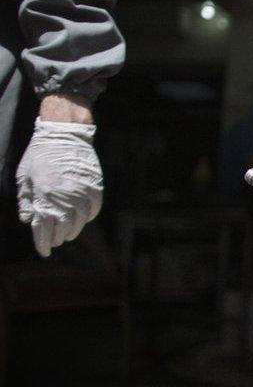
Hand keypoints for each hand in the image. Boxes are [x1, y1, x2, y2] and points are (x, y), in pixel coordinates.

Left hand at [16, 110, 103, 256]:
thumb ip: (26, 201)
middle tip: (55, 241)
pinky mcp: (95, 187)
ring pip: (80, 221)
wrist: (63, 134)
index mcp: (43, 195)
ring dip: (74, 230)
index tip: (44, 251)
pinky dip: (88, 217)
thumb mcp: (24, 177)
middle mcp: (64, 196)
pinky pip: (93, 209)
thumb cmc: (40, 155)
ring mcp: (82, 192)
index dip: (43, 243)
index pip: (43, 228)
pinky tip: (82, 219)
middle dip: (58, 238)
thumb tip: (28, 221)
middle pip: (64, 227)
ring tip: (68, 233)